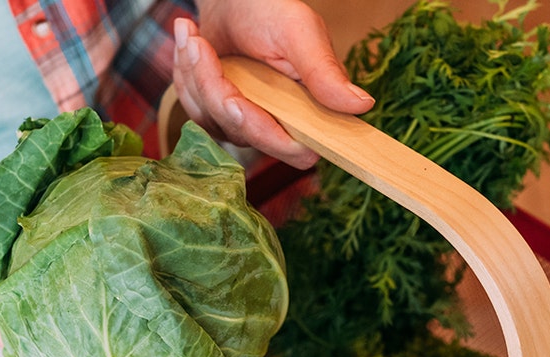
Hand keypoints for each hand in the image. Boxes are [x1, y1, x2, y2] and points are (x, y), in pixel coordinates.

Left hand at [172, 1, 374, 168]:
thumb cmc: (274, 11)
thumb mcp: (301, 34)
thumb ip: (325, 73)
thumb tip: (363, 105)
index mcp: (306, 114)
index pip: (293, 149)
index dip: (265, 133)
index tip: (237, 100)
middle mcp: (275, 125)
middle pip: (240, 130)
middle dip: (214, 85)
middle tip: (200, 44)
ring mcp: (242, 124)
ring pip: (210, 118)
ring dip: (196, 73)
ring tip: (194, 34)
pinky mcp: (217, 116)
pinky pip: (193, 106)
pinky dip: (186, 72)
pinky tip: (191, 41)